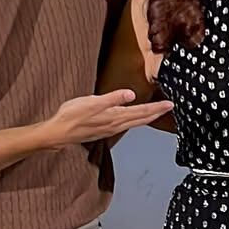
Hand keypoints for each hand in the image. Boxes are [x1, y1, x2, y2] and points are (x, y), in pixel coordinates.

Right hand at [41, 89, 172, 145]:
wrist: (58, 133)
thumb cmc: (72, 116)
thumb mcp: (91, 102)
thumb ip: (113, 98)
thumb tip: (131, 94)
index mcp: (115, 117)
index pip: (141, 112)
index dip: (156, 108)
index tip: (169, 105)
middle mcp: (116, 125)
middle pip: (141, 119)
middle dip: (156, 113)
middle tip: (169, 107)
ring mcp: (110, 129)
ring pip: (135, 123)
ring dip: (147, 117)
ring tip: (156, 112)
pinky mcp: (104, 130)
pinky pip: (126, 125)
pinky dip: (135, 121)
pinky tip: (134, 119)